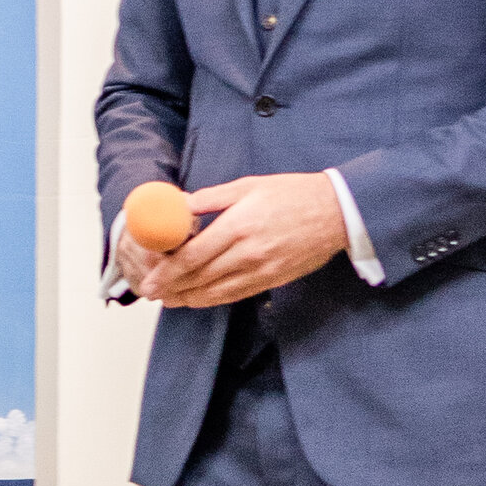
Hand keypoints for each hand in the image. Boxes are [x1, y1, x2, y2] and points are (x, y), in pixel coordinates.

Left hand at [140, 175, 348, 307]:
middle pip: (199, 277)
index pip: (193, 255)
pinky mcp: (272, 279)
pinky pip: (237, 295)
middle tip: (150, 293)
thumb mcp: (248, 185)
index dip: (167, 271)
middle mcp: (247, 252)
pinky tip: (199, 300)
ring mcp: (261, 269)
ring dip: (189, 298)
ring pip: (216, 292)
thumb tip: (179, 206)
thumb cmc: (293, 194)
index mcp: (238, 225)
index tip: (150, 278)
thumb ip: (211, 198)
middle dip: (171, 288)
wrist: (335, 213)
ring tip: (169, 301)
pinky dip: (214, 300)